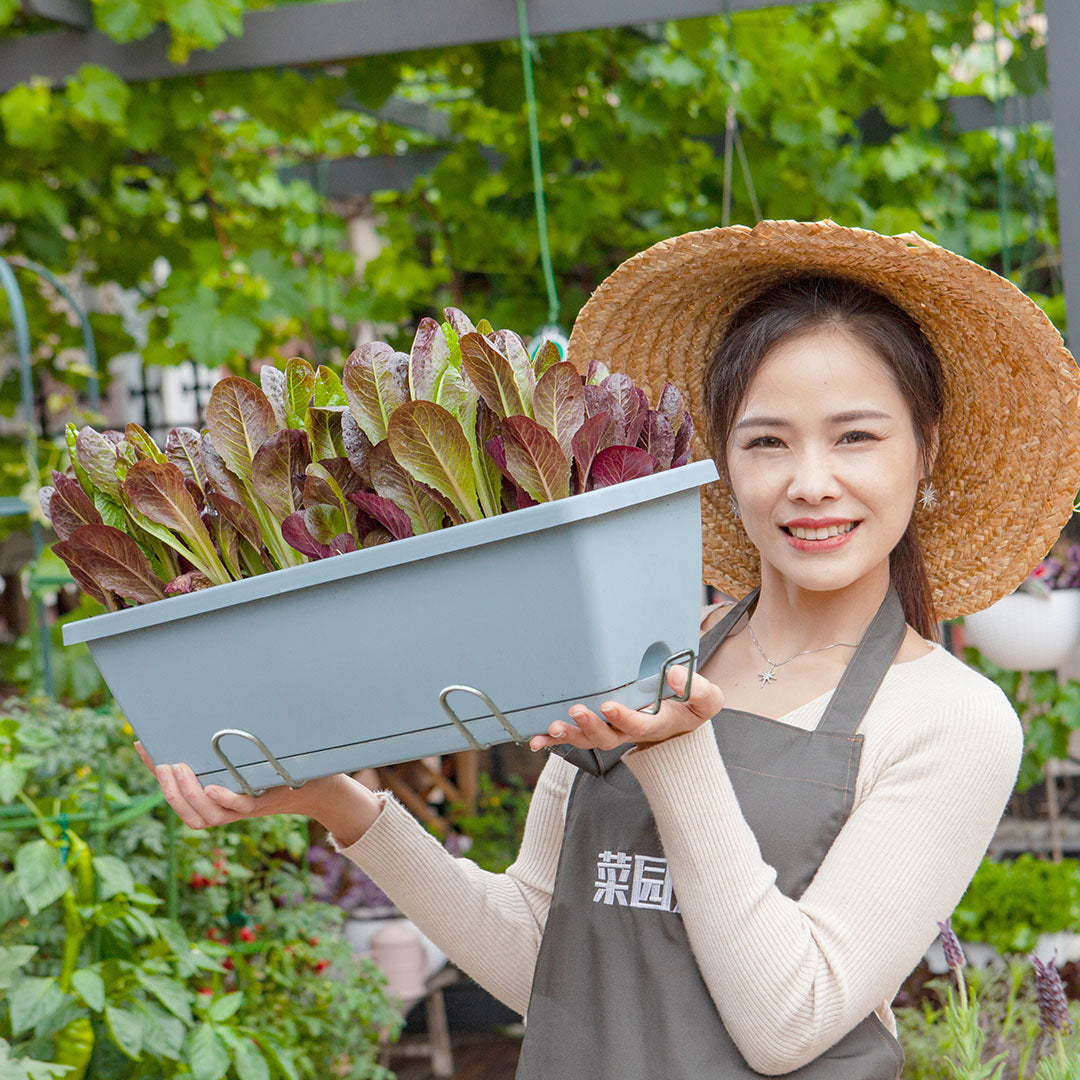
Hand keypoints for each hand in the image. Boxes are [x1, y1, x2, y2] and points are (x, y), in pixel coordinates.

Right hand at [135, 741, 345, 829]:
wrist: (315, 782)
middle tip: (164, 765)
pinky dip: (223, 800)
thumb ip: (223, 742)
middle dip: (169, 790)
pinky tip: (212, 788)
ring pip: (205, 816)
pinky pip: (238, 808)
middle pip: (186, 812)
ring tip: (180, 770)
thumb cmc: (276, 764)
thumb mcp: (245, 751)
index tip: (143, 743)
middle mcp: (225, 807)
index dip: (153, 770)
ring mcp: (243, 808)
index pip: (175, 790)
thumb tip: (197, 710)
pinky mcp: (263, 803)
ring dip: (188, 795)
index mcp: (214, 795)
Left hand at [528, 664, 724, 752]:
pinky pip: (573, 737)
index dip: (623, 718)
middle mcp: (629, 732)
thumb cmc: (691, 705)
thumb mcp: (706, 700)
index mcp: (655, 725)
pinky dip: (552, 741)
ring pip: (587, 740)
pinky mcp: (596, 728)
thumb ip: (698, 690)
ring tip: (552, 728)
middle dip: (590, 726)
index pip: (638, 726)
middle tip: (577, 711)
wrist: (679, 719)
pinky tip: (535, 739)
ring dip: (569, 735)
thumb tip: (675, 674)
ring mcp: (611, 732)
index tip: (608, 705)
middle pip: (607, 738)